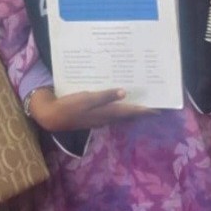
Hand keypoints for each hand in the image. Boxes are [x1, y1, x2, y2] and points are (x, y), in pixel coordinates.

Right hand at [27, 87, 155, 131]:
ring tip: (141, 99)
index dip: (144, 110)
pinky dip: (118, 106)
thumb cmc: (69, 106)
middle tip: (153, 102)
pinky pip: (111, 111)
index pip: (131, 112)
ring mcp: (99, 117)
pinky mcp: (93, 115)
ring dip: (130, 107)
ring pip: (120, 113)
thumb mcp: (87, 99)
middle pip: (128, 114)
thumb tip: (125, 93)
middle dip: (140, 109)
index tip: (159, 109)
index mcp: (106, 113)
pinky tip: (120, 99)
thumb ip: (105, 96)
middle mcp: (106, 117)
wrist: (51, 116)